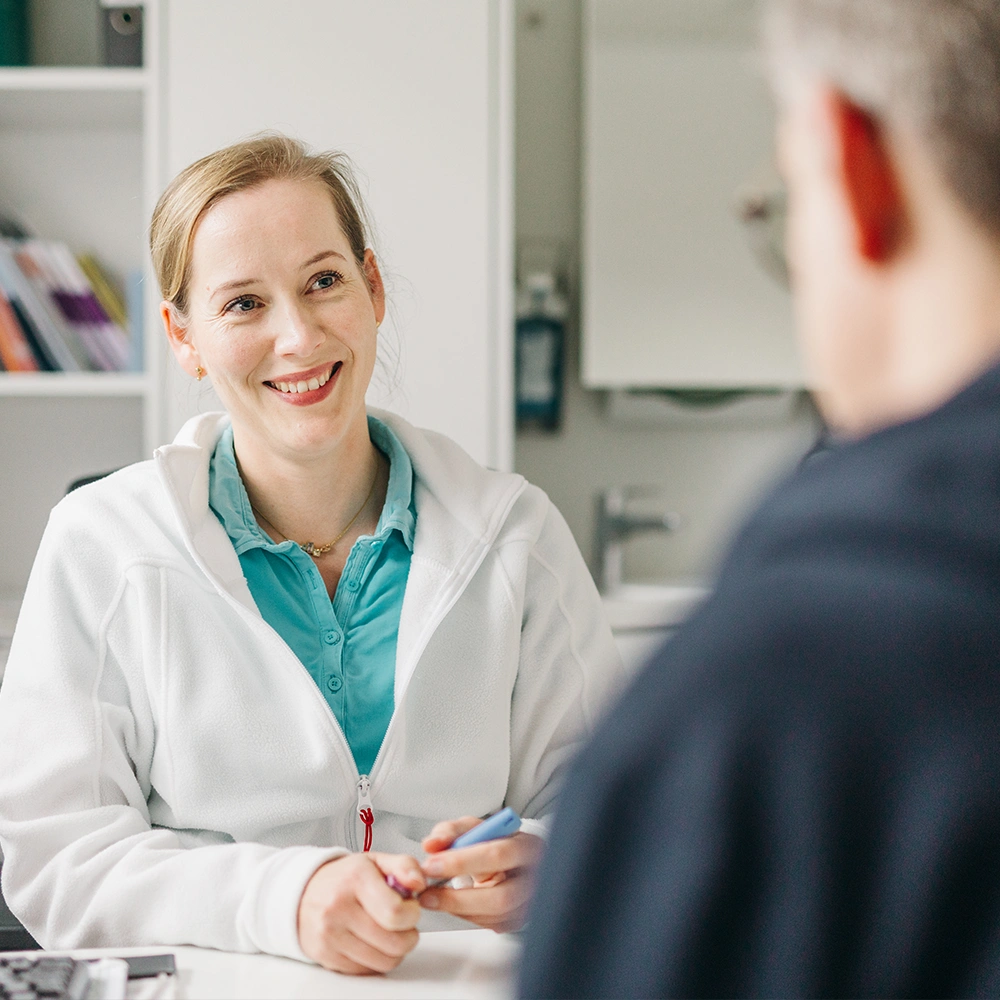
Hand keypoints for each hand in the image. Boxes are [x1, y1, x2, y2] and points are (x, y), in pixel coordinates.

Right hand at [297, 852, 425, 973]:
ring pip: (383, 961)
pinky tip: (372, 942)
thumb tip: (419, 883)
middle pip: (393, 942)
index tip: (411, 909)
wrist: (302, 893)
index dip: (413, 914)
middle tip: (404, 924)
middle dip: (409, 936)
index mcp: (356, 879)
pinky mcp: (326, 956)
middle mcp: (339, 907)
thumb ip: (404, 866)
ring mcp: (331, 935)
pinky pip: (366, 970)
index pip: (395, 912)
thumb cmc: (344, 878)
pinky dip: (376, 959)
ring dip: (395, 950)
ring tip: (389, 932)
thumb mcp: (375, 861)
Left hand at [418, 816, 542, 931]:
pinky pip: (491, 924)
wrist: (513, 860)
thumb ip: (450, 831)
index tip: (432, 865)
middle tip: (428, 893)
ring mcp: (529, 902)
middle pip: (501, 896)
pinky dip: (467, 915)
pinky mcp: (519, 919)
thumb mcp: (474, 827)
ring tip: (433, 898)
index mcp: (527, 846)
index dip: (462, 862)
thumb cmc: (495, 842)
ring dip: (458, 909)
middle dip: (458, 897)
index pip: (498, 855)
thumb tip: (431, 844)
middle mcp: (534, 877)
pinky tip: (453, 903)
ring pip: (495, 915)